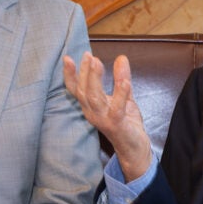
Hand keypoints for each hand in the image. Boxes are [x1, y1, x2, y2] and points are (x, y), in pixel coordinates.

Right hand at [63, 52, 151, 181]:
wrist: (135, 147)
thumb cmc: (126, 122)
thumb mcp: (124, 96)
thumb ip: (121, 77)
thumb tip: (121, 57)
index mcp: (91, 106)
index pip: (76, 89)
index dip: (70, 75)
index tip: (67, 58)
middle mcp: (92, 112)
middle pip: (83, 91)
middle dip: (84, 72)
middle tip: (88, 56)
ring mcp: (103, 119)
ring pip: (94, 98)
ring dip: (95, 79)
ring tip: (97, 62)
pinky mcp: (116, 125)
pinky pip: (116, 109)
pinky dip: (120, 95)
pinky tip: (124, 82)